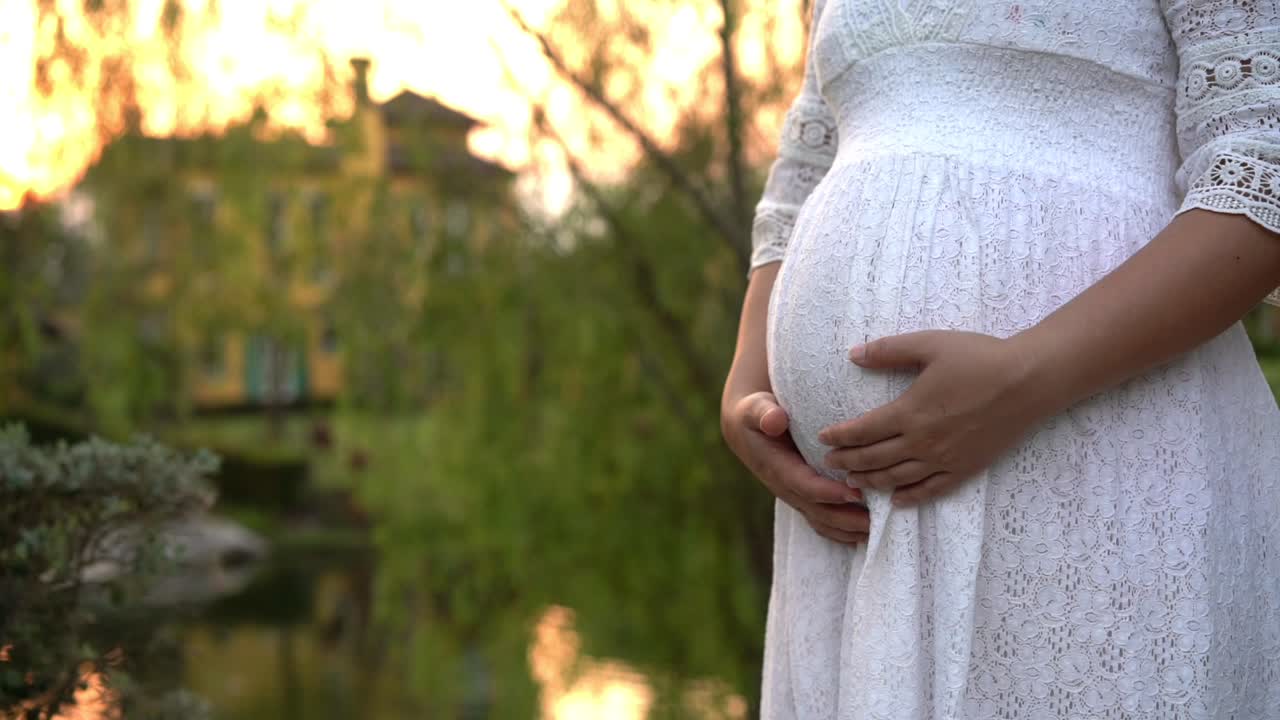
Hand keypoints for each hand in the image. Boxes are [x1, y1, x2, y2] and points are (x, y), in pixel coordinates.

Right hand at [722, 391, 869, 544]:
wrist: (746, 428)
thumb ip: (764, 413)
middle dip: (844, 519)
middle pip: (816, 511)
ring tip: (874, 531)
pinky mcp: (802, 496)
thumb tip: (775, 421)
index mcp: (775, 467)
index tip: (855, 494)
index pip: (803, 485)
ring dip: (845, 529)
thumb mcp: (755, 408)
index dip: (828, 493)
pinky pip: (821, 519)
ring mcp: (793, 495)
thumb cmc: (755, 413)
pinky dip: (841, 529)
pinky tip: (863, 532)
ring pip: (820, 520)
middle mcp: (785, 487)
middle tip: (874, 521)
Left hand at [817, 330, 1040, 506]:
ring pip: (897, 479)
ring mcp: (944, 459)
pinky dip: (910, 498)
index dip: (839, 437)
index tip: (822, 438)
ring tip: (853, 482)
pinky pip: (932, 490)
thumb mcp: (929, 344)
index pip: (862, 431)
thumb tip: (852, 354)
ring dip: (870, 482)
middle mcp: (922, 442)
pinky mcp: (966, 469)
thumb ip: (888, 351)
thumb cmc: (979, 357)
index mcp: (909, 412)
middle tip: (829, 463)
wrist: (1028, 381)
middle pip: (873, 459)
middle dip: (847, 462)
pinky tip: (897, 501)